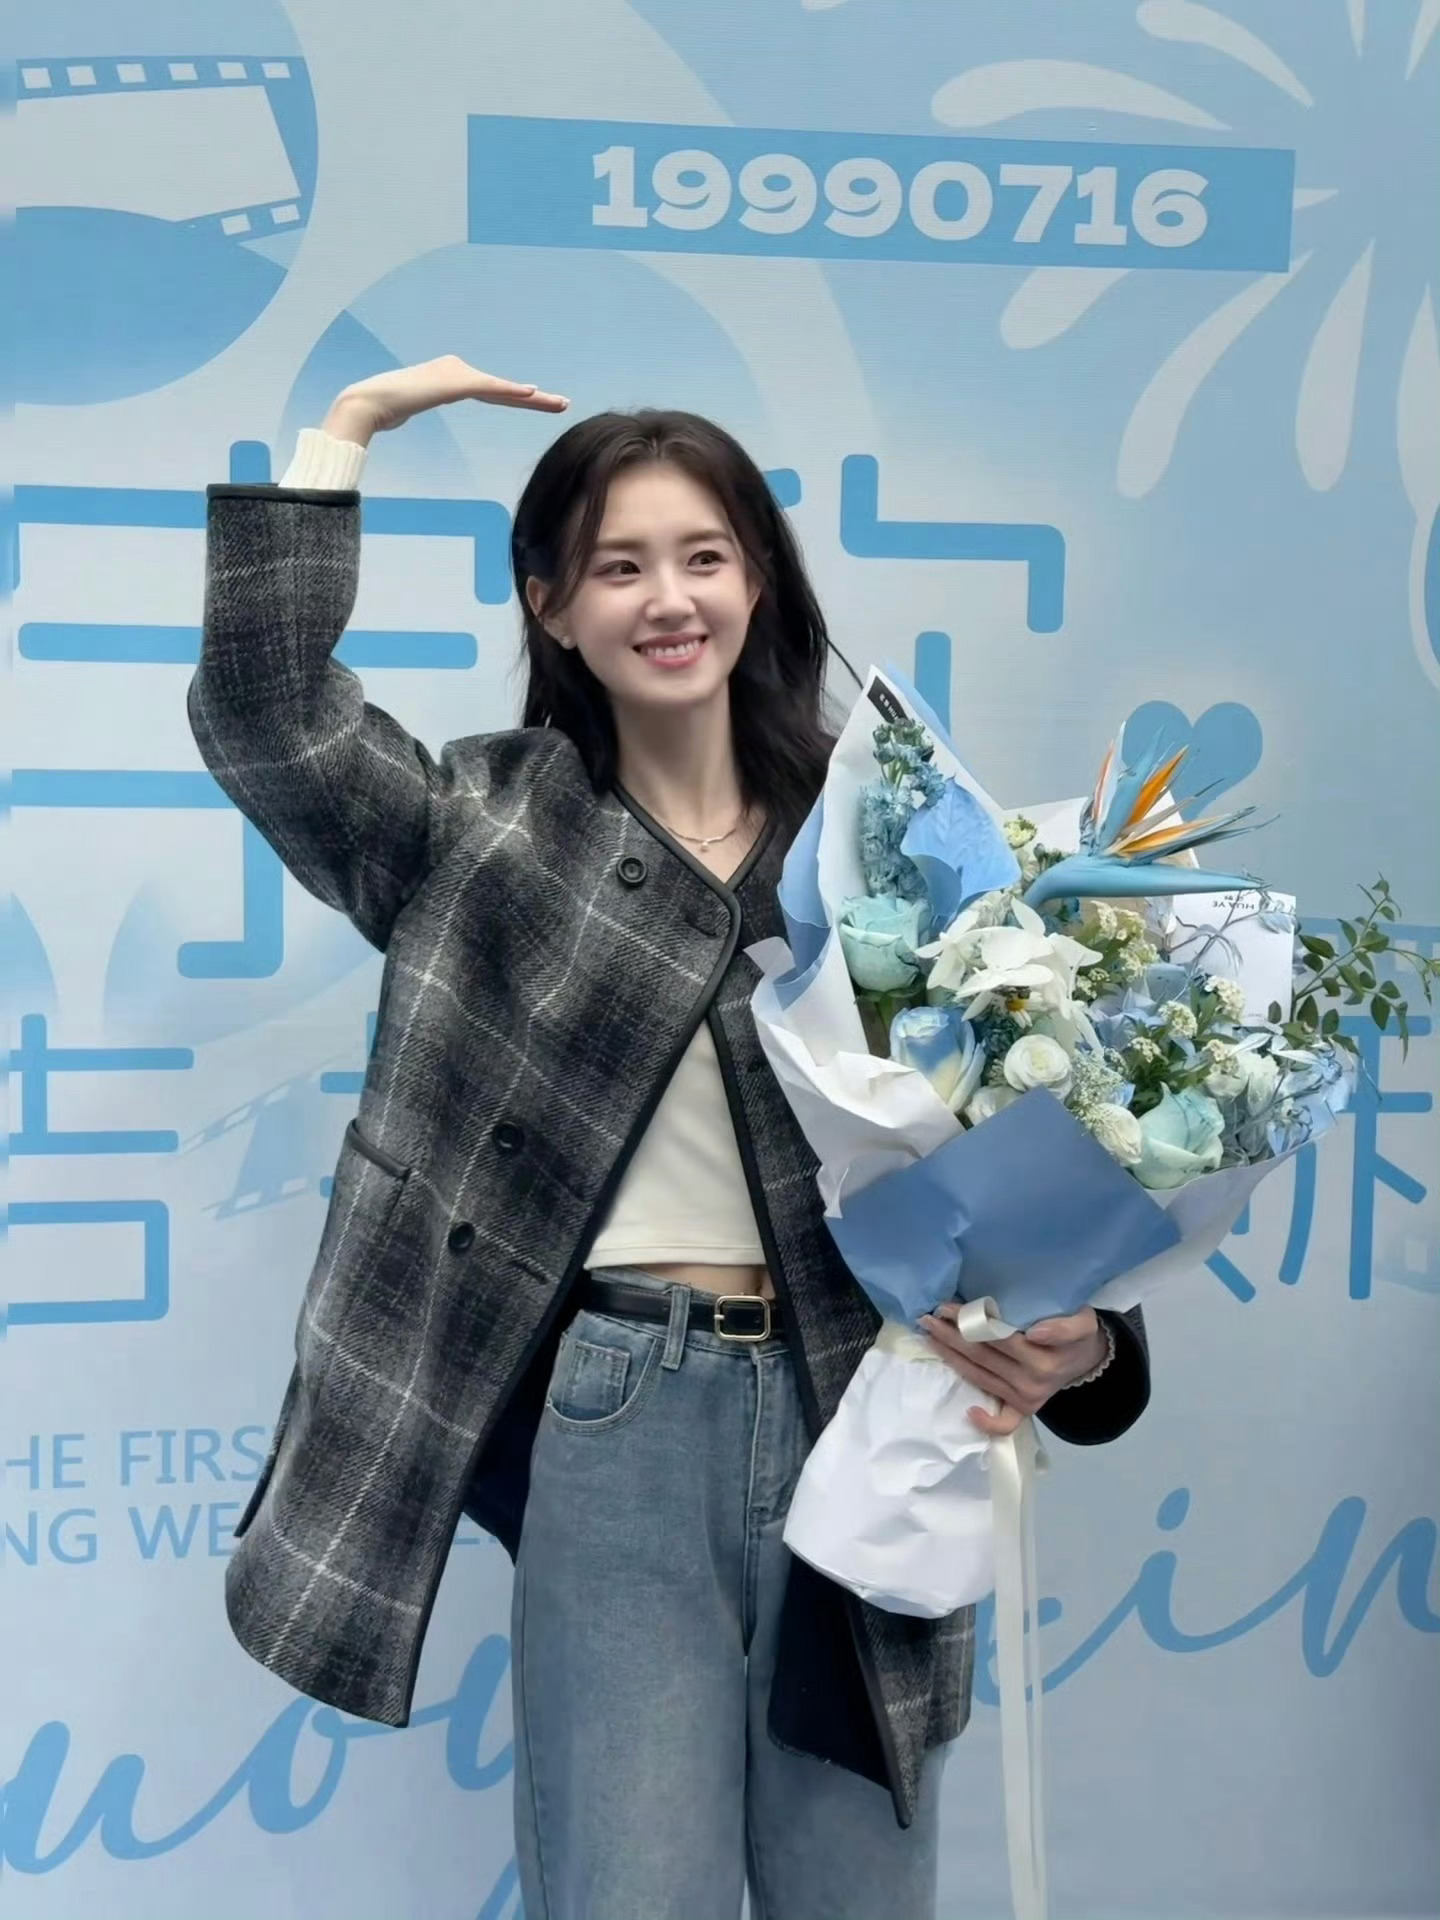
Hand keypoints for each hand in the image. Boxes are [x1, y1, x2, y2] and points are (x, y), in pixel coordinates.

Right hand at [322, 355, 569, 446]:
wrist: (368, 403)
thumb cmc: (383, 409)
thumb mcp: (406, 412)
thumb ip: (412, 409)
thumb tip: (402, 416)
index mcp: (452, 378)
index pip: (494, 393)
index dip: (519, 401)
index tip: (541, 405)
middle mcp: (458, 370)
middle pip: (504, 390)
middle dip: (536, 399)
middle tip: (563, 404)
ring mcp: (457, 374)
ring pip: (503, 388)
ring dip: (534, 398)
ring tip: (560, 403)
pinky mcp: (455, 381)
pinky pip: (489, 388)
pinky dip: (510, 391)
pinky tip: (532, 393)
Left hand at [917, 1304, 1107, 1436]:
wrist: (1088, 1357)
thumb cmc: (1079, 1333)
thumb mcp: (1082, 1321)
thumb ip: (1064, 1327)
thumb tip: (1036, 1333)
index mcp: (1043, 1358)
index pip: (996, 1336)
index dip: (969, 1322)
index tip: (947, 1307)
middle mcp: (1032, 1381)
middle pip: (981, 1355)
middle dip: (951, 1335)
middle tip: (928, 1318)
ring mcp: (1026, 1399)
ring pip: (980, 1377)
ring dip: (951, 1357)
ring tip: (930, 1337)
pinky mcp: (1025, 1411)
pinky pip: (1004, 1424)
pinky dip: (987, 1422)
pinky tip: (968, 1411)